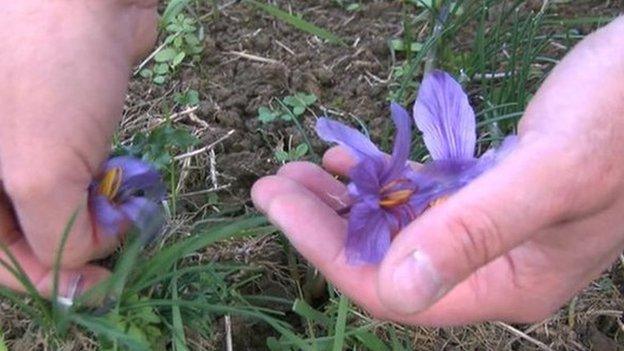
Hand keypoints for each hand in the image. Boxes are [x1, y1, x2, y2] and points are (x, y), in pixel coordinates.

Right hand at [0, 0, 156, 297]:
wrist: (88, 0)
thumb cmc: (51, 76)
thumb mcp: (40, 170)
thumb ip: (53, 234)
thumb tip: (82, 260)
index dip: (43, 281)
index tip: (97, 287)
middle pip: (21, 236)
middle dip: (72, 249)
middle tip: (119, 255)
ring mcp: (17, 148)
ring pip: (51, 208)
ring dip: (90, 220)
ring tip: (124, 215)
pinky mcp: (56, 131)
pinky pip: (73, 179)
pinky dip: (99, 192)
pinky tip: (123, 189)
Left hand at [252, 17, 623, 324]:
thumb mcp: (554, 170)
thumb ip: (478, 230)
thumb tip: (398, 289)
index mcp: (510, 282)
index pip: (397, 289)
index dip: (330, 252)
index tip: (280, 206)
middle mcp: (495, 266)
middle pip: (388, 261)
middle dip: (324, 226)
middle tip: (272, 185)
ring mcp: (491, 231)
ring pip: (399, 229)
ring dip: (345, 203)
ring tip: (296, 173)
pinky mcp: (489, 194)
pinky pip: (419, 200)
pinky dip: (381, 182)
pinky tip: (349, 165)